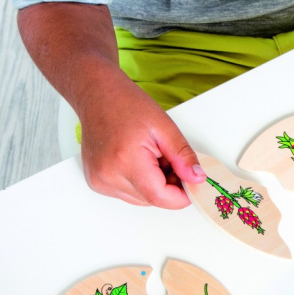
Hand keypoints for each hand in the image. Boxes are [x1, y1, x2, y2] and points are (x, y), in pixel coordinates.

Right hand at [78, 67, 204, 207]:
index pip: (159, 197)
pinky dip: (138, 182)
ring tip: (151, 157)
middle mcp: (108, 175)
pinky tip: (136, 161)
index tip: (191, 185)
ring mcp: (99, 181)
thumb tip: (197, 179)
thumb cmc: (127, 105)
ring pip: (140, 199)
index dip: (181, 195)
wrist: (97, 95)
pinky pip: (127, 193)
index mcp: (125, 160)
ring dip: (153, 184)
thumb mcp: (164, 127)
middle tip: (168, 159)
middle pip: (151, 199)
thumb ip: (183, 156)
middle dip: (167, 186)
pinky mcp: (96, 182)